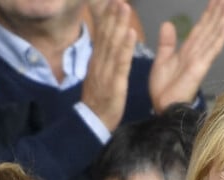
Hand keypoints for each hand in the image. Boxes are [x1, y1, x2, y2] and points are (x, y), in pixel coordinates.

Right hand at [81, 0, 135, 130]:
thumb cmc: (98, 102)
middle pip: (106, 35)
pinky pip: (121, 63)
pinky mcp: (115, 83)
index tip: (113, 1)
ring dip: (119, 24)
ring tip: (125, 6)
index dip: (107, 17)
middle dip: (112, 14)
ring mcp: (106, 72)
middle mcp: (99, 63)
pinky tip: (131, 34)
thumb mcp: (97, 78)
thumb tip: (103, 48)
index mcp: (96, 61)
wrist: (92, 123)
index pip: (102, 35)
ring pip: (113, 45)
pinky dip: (126, 47)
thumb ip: (100, 62)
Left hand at [149, 0, 223, 112]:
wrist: (163, 107)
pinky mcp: (200, 67)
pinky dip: (220, 37)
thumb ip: (166, 43)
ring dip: (222, 18)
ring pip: (213, 34)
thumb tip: (167, 24)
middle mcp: (196, 53)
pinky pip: (211, 49)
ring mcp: (200, 59)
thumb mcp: (161, 61)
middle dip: (218, 11)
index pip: (200, 28)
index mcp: (187, 51)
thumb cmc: (164, 90)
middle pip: (209, 28)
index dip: (208, 13)